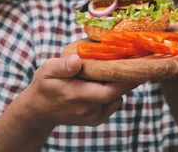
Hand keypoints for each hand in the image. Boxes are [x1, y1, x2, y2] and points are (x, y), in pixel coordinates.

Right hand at [18, 54, 139, 126]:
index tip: (136, 63)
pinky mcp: (96, 119)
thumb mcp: (47, 70)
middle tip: (137, 59)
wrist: (39, 110)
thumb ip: (62, 66)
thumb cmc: (44, 85)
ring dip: (121, 83)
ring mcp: (93, 116)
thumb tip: (77, 60)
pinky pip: (113, 103)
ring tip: (122, 65)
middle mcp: (88, 109)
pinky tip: (109, 79)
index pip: (108, 91)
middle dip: (129, 78)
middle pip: (117, 93)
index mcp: (76, 95)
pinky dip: (115, 91)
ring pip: (116, 97)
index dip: (126, 79)